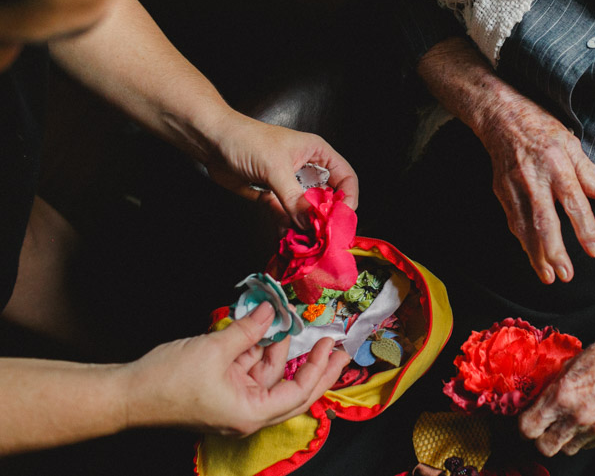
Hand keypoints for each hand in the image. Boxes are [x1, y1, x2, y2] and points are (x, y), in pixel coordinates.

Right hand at [123, 304, 349, 435]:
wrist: (127, 394)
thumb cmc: (168, 381)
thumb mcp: (215, 349)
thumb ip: (249, 330)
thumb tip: (272, 312)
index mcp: (251, 412)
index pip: (299, 393)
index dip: (320, 369)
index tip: (333, 347)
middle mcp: (247, 413)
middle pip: (293, 390)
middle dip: (316, 367)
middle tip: (336, 347)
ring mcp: (234, 403)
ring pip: (269, 376)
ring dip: (280, 351)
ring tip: (288, 324)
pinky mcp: (222, 392)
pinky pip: (250, 371)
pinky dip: (258, 351)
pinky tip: (265, 331)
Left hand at [205, 112, 358, 228]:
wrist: (211, 141)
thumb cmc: (246, 140)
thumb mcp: (275, 168)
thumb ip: (294, 197)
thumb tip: (311, 223)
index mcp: (317, 153)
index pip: (346, 178)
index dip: (349, 198)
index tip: (342, 218)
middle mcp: (307, 169)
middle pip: (328, 197)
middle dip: (326, 217)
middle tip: (323, 236)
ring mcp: (289, 184)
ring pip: (306, 210)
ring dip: (306, 226)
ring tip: (304, 243)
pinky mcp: (272, 195)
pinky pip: (285, 215)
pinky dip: (286, 228)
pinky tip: (285, 239)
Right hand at [477, 97, 594, 283]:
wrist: (500, 117)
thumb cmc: (540, 127)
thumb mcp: (571, 143)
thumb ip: (587, 172)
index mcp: (557, 165)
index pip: (574, 202)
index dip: (585, 228)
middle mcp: (534, 178)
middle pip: (544, 221)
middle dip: (554, 251)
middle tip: (565, 275)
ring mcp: (514, 186)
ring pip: (524, 226)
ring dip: (536, 254)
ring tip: (547, 276)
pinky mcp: (501, 191)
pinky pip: (513, 220)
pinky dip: (523, 241)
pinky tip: (532, 255)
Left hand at [518, 323, 594, 455]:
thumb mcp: (573, 362)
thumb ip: (553, 385)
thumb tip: (537, 399)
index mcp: (563, 394)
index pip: (528, 428)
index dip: (525, 425)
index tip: (527, 420)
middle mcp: (579, 416)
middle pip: (545, 447)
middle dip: (541, 438)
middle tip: (544, 425)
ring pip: (567, 449)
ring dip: (563, 438)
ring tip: (570, 418)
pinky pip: (589, 445)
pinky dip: (584, 436)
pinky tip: (590, 416)